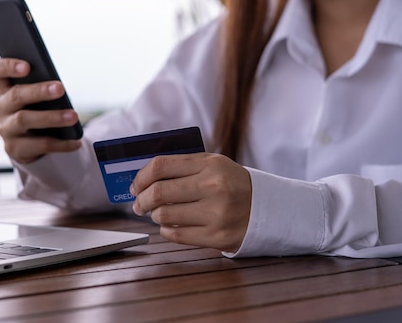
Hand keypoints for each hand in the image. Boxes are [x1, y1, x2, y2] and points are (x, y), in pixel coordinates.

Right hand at [0, 58, 81, 162]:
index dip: (7, 66)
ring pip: (25, 120)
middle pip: (16, 95)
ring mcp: (6, 130)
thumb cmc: (38, 111)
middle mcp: (1, 108)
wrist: (31, 146)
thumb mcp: (37, 99)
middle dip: (38, 91)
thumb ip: (41, 89)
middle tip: (60, 88)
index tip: (27, 66)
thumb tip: (58, 88)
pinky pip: (40, 145)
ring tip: (73, 116)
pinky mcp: (15, 149)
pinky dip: (61, 143)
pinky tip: (76, 141)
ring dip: (51, 117)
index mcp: (4, 88)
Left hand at [130, 153, 251, 251]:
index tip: (135, 186)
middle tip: (139, 205)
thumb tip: (143, 179)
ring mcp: (215, 214)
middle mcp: (213, 187)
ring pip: (164, 216)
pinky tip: (170, 226)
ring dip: (155, 216)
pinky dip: (166, 231)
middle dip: (141, 200)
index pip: (161, 166)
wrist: (266, 209)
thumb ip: (181, 167)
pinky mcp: (216, 237)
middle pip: (158, 192)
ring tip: (159, 214)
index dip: (141, 177)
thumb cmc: (231, 184)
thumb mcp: (213, 165)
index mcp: (210, 165)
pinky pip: (176, 235)